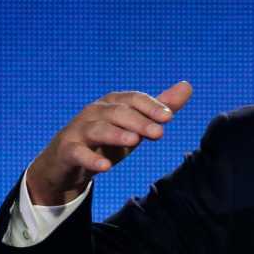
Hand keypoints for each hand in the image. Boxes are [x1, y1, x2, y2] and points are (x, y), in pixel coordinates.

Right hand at [25, 81, 193, 205]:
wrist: (66, 162)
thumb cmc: (105, 141)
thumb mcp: (135, 126)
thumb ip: (159, 109)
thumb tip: (187, 86)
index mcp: (112, 104)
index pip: (133, 99)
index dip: (150, 106)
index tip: (169, 118)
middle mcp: (95, 112)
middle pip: (117, 112)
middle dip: (139, 121)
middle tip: (159, 133)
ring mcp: (79, 130)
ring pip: (97, 129)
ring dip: (116, 134)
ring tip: (134, 142)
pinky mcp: (67, 150)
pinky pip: (78, 152)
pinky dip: (90, 159)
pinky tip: (105, 167)